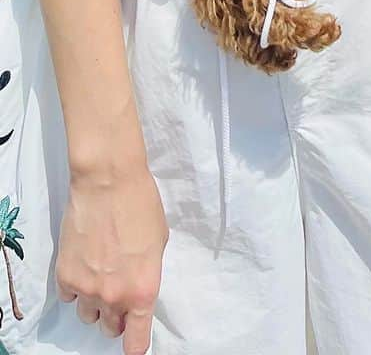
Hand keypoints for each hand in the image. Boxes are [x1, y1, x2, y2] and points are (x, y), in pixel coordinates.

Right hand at [57, 159, 167, 352]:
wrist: (108, 181)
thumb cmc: (141, 205)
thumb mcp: (158, 243)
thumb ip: (146, 274)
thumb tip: (136, 287)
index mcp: (143, 291)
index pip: (135, 342)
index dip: (135, 343)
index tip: (134, 339)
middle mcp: (113, 297)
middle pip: (110, 330)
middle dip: (116, 315)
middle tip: (119, 290)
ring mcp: (86, 289)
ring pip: (88, 316)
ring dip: (94, 303)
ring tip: (99, 275)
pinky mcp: (64, 276)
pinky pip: (69, 298)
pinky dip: (75, 287)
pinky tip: (83, 264)